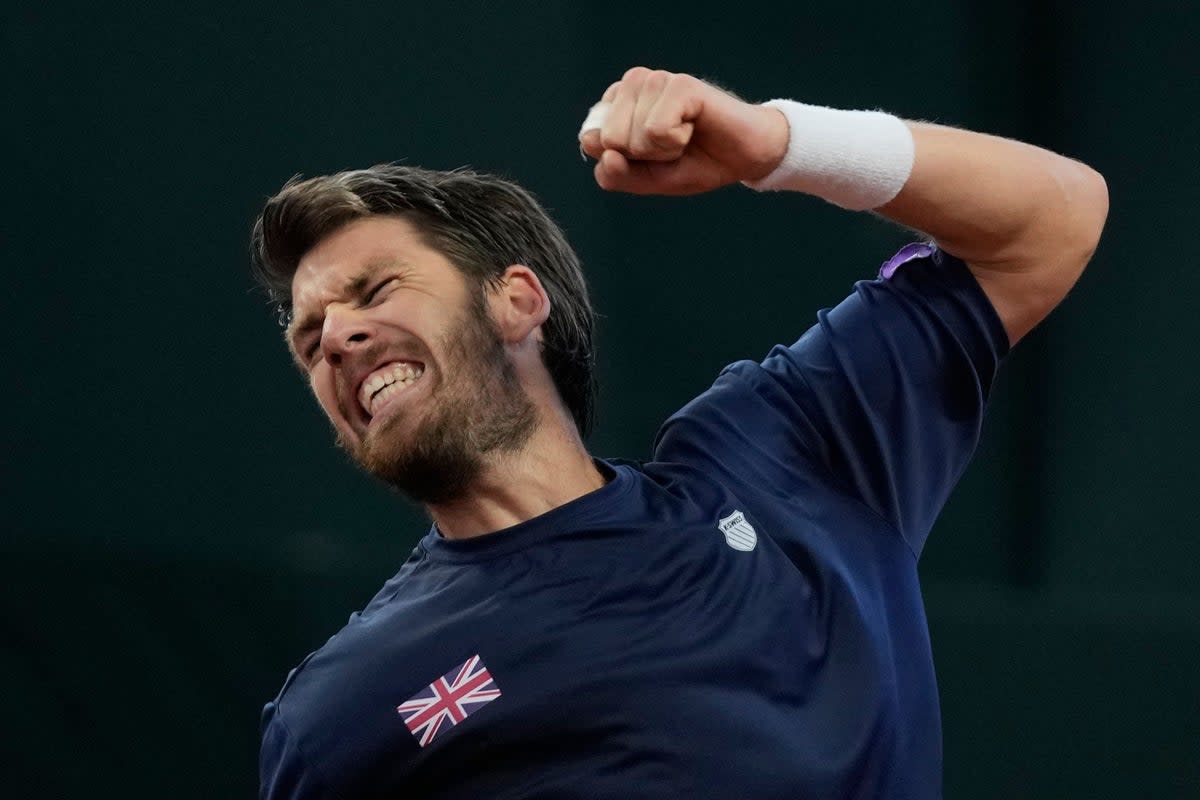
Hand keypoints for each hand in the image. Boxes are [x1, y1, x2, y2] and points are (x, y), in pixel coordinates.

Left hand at [578, 67, 788, 195]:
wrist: (744, 158)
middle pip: (609, 140)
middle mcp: (633, 85)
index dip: (625, 162)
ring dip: (663, 150)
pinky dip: (676, 142)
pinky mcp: (680, 84)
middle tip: (672, 146)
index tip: (652, 154)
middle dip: (643, 156)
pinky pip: (656, 130)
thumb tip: (604, 154)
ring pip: (632, 136)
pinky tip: (694, 128)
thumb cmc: (696, 162)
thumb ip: (617, 175)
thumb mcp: (648, 180)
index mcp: (617, 104)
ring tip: (685, 136)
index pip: (592, 142)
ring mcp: (656, 80)